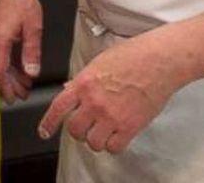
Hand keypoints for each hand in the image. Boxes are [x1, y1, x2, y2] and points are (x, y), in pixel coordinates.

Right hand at [0, 0, 42, 101]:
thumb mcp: (33, 28)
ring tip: (24, 85)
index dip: (5, 86)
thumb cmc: (24, 2)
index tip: (12, 99)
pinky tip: (21, 68)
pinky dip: (10, 63)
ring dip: (11, 74)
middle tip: (22, 96)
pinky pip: (1, 52)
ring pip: (0, 60)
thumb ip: (31, 52)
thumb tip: (31, 74)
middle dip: (9, 84)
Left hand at [37, 31, 182, 152]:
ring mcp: (111, 116)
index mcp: (84, 82)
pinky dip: (114, 145)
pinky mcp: (130, 126)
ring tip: (103, 131)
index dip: (48, 122)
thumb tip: (68, 90)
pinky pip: (114, 147)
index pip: (58, 107)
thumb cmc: (133, 55)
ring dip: (96, 139)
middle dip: (78, 131)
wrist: (159, 60)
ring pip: (92, 143)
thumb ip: (82, 80)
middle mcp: (94, 101)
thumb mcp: (99, 62)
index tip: (45, 131)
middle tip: (85, 127)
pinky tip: (117, 135)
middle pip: (74, 129)